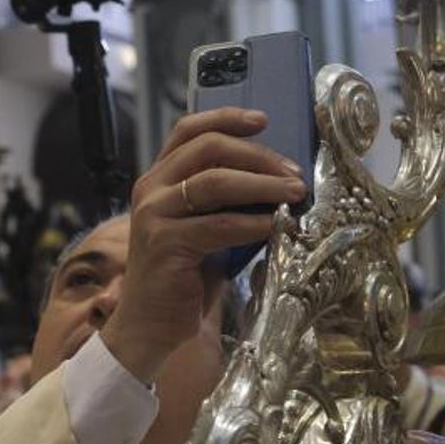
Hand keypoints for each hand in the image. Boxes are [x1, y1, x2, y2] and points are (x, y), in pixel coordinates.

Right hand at [102, 108, 306, 382]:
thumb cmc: (184, 276)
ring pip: (215, 181)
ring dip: (262, 186)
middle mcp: (149, 190)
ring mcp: (153, 216)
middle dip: (258, 156)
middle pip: (208, 149)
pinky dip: (252, 224)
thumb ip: (225, 199)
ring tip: (295, 196)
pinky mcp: (163, 244)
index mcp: (157, 180)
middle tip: (293, 175)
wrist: (152, 325)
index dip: (226, 118)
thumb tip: (280, 178)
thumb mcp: (204, 226)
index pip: (188, 131)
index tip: (264, 120)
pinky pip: (218, 224)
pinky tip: (275, 229)